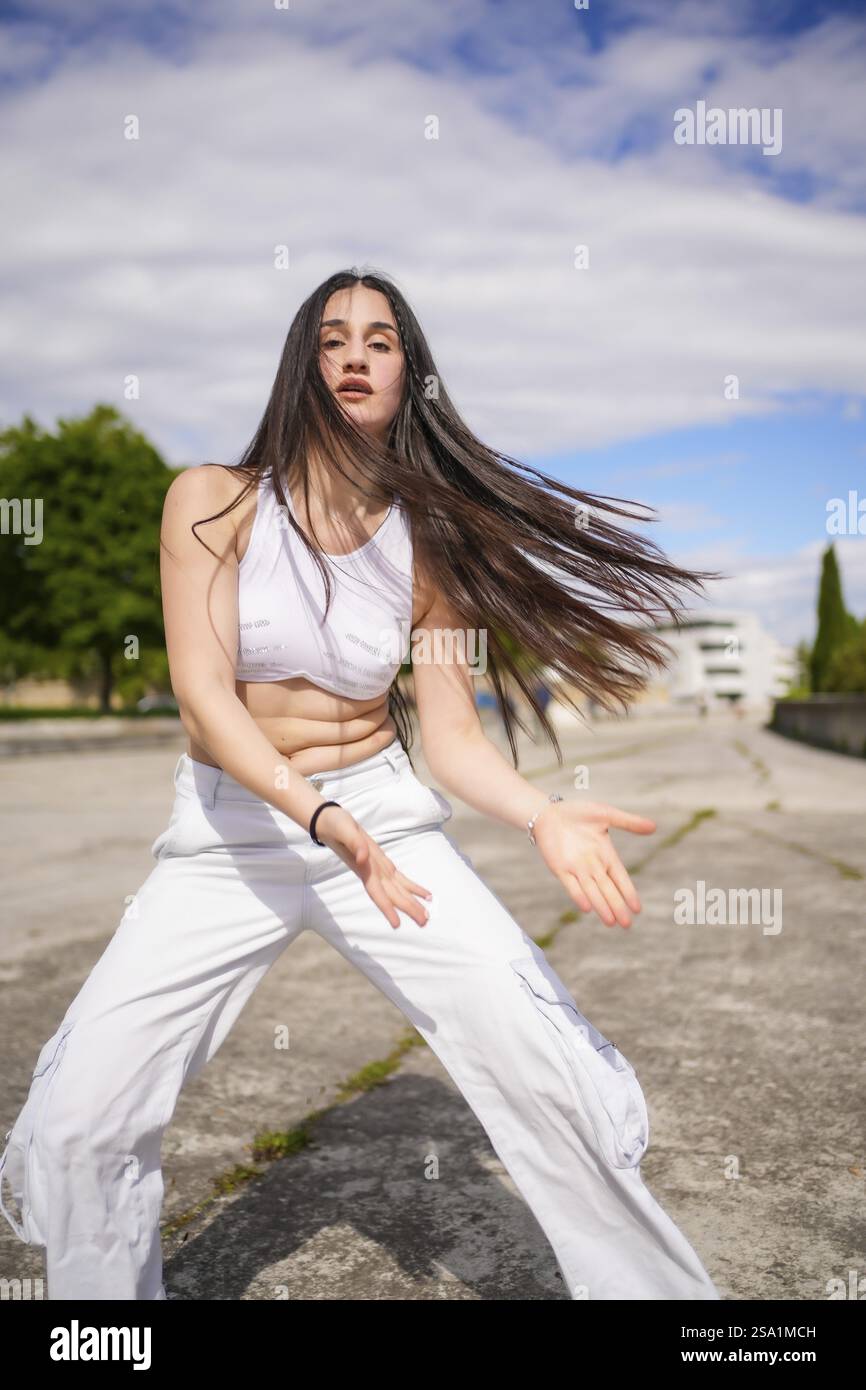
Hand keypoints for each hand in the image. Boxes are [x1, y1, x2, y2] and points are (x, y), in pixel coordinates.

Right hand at [313, 805, 432, 929]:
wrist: (328, 822)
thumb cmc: (335, 825)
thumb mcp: (344, 830)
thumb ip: (355, 844)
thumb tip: (363, 858)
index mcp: (364, 868)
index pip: (377, 892)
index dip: (386, 908)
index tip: (396, 924)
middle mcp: (372, 872)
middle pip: (392, 895)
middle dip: (408, 908)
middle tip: (424, 922)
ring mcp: (377, 869)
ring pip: (397, 890)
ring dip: (411, 903)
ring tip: (426, 917)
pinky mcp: (381, 862)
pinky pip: (399, 878)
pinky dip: (412, 887)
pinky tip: (423, 895)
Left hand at [531, 798, 655, 928]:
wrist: (550, 812)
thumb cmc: (578, 813)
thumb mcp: (606, 814)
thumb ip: (628, 822)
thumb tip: (654, 827)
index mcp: (606, 855)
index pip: (620, 878)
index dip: (628, 892)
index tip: (637, 908)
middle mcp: (593, 866)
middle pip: (608, 890)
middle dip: (617, 906)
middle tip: (626, 924)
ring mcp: (577, 868)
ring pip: (592, 891)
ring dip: (601, 906)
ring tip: (611, 922)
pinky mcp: (560, 869)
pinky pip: (570, 885)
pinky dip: (578, 895)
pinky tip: (586, 908)